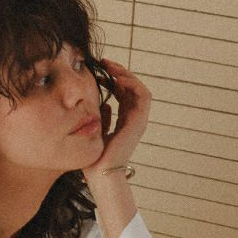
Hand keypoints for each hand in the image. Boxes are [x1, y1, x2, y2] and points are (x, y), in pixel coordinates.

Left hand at [82, 58, 151, 179]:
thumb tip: (104, 104)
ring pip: (138, 89)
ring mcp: (138, 121)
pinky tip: (117, 77)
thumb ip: (102, 118)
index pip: (122, 95)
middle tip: (103, 62)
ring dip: (125, 74)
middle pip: (131, 89)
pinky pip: (143, 96)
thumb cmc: (94, 159)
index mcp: (123, 123)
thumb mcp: (95, 132)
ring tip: (110, 66)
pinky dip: (132, 84)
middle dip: (118, 73)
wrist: (101, 174)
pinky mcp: (140, 122)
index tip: (97, 71)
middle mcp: (133, 121)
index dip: (112, 81)